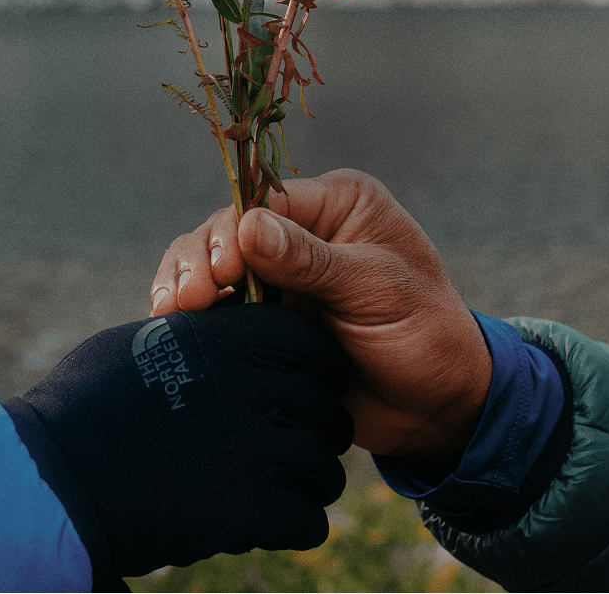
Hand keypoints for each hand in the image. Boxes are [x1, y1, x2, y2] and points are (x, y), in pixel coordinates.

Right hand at [4, 304, 352, 581]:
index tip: (308, 385)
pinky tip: (275, 521)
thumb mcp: (147, 342)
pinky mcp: (247, 509)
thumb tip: (216, 326)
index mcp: (232, 340)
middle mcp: (253, 387)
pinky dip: (297, 523)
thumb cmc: (88, 400)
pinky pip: (306, 520)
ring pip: (323, 468)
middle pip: (326, 410)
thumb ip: (199, 337)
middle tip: (303, 443)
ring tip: (292, 487)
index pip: (314, 348)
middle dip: (322, 429)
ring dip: (312, 480)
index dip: (319, 370)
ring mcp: (254, 449)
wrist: (58, 473)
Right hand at [151, 169, 491, 459]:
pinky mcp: (264, 317)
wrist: (435, 408)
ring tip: (172, 313)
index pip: (265, 201)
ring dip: (186, 284)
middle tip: (189, 300)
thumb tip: (247, 228)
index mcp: (336, 204)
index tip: (220, 273)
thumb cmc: (424, 334)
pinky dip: (194, 316)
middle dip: (200, 260)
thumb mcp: (374, 288)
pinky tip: (176, 330)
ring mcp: (279, 275)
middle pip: (227, 229)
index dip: (232, 233)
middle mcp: (301, 230)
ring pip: (211, 265)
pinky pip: (217, 307)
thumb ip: (312, 260)